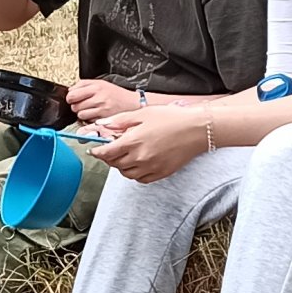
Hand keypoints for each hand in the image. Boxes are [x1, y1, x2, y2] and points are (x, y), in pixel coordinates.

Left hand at [64, 78, 138, 123]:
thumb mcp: (101, 83)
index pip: (73, 93)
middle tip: (82, 105)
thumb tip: (70, 90)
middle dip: (76, 106)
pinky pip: (89, 120)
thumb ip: (85, 85)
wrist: (132, 103)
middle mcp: (99, 96)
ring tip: (89, 110)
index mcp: (96, 86)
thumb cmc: (117, 94)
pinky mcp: (104, 118)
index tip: (72, 98)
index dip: (70, 97)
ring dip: (82, 113)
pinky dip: (89, 119)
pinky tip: (95, 115)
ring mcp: (101, 108)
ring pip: (80, 114)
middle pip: (75, 105)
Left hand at [90, 99, 212, 183]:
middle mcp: (140, 158)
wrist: (197, 129)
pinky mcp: (161, 173)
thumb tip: (102, 125)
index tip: (94, 149)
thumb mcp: (143, 114)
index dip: (97, 151)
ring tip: (125, 155)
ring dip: (121, 166)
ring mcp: (151, 168)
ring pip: (126, 173)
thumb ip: (120, 121)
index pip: (106, 152)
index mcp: (133, 142)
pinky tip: (138, 163)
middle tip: (110, 149)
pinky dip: (135, 173)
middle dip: (109, 157)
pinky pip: (140, 178)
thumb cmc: (172, 118)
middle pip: (115, 164)